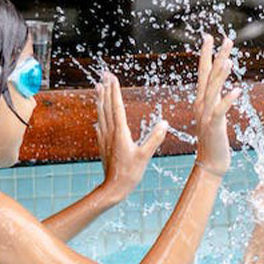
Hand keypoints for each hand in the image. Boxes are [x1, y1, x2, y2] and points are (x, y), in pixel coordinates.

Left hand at [94, 72, 167, 197]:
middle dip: (105, 89)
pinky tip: (98, 115)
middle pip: (106, 106)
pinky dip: (100, 116)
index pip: (117, 106)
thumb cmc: (130, 173)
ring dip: (100, 99)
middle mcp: (110, 132)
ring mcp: (105, 138)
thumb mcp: (145, 156)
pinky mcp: (103, 144)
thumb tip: (165, 123)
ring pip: (101, 114)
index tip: (112, 77)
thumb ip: (154, 139)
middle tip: (104, 75)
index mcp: (120, 133)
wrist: (113, 188)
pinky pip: (100, 125)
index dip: (114, 90)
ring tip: (98, 87)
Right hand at [191, 34, 239, 176]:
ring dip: (220, 75)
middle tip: (225, 39)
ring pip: (213, 90)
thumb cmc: (214, 140)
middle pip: (209, 76)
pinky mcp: (213, 126)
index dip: (206, 54)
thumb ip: (216, 102)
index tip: (209, 37)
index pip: (203, 72)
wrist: (210, 162)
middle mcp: (201, 104)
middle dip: (216, 56)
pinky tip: (237, 90)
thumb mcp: (214, 116)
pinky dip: (228, 100)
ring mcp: (206, 115)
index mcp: (201, 100)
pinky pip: (220, 110)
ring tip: (228, 60)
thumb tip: (222, 90)